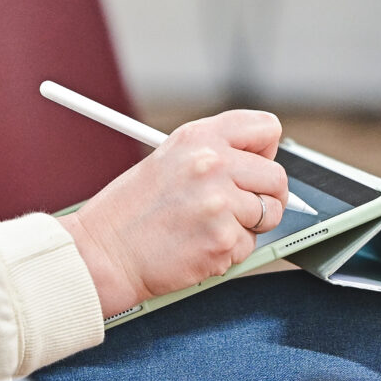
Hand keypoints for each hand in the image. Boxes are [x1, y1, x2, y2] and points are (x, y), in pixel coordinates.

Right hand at [57, 110, 289, 318]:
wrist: (104, 252)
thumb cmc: (130, 211)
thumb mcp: (168, 159)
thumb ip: (215, 154)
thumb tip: (261, 166)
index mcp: (199, 137)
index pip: (266, 128)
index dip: (264, 151)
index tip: (254, 165)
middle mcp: (212, 164)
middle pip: (277, 177)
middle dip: (265, 196)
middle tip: (240, 208)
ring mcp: (219, 203)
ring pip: (268, 214)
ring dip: (246, 227)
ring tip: (208, 227)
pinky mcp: (222, 240)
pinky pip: (250, 247)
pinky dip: (229, 252)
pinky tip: (198, 245)